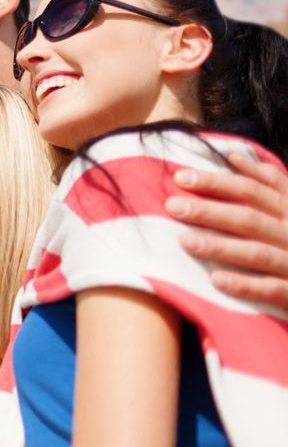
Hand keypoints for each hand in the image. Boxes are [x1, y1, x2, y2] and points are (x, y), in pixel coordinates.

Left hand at [169, 153, 287, 309]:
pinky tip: (216, 280)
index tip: (180, 178)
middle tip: (172, 207)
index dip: (217, 183)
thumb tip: (234, 157)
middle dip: (210, 212)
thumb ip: (270, 182)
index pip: (252, 190)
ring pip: (258, 253)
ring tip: (185, 241)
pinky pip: (273, 289)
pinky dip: (246, 285)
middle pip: (250, 219)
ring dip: (221, 247)